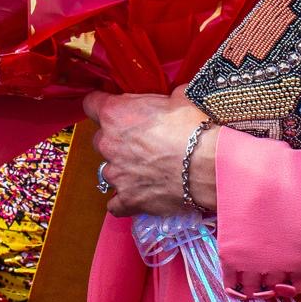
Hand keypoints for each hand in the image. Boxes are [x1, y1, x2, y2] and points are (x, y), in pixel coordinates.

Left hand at [84, 89, 213, 216]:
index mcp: (115, 114)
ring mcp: (116, 174)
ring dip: (122, 168)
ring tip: (147, 168)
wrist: (209, 164)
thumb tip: (172, 97)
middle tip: (140, 140)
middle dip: (116, 138)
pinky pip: (116, 204)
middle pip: (100, 138)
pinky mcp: (129, 199)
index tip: (111, 107)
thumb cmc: (194, 128)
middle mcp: (109, 143)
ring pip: (109, 169)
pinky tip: (139, 193)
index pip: (91, 104)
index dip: (102, 104)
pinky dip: (124, 199)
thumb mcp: (180, 97)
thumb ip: (164, 97)